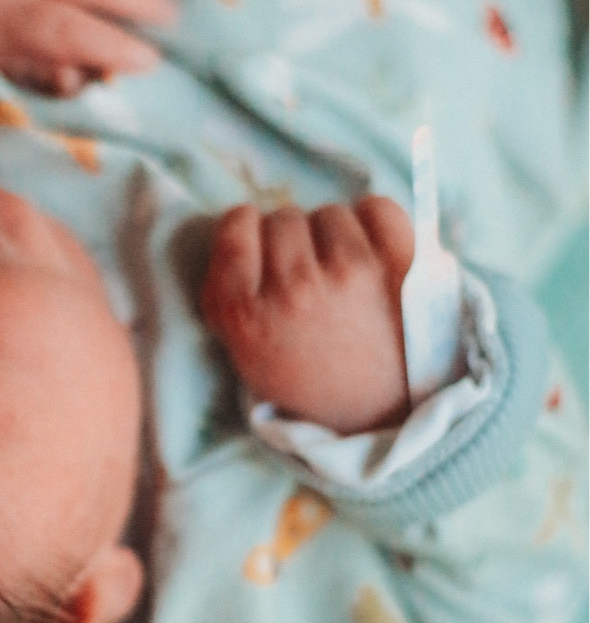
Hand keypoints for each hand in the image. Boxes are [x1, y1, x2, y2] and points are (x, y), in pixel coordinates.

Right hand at [200, 198, 414, 433]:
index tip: (260, 247)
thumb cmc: (306, 378)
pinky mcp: (397, 264)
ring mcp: (348, 272)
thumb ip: (224, 292)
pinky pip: (376, 208)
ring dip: (332, 234)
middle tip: (306, 271)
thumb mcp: (242, 350)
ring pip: (328, 213)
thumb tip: (235, 228)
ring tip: (342, 271)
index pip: (235, 226)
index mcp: (246, 312)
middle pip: (283, 217)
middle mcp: (293, 288)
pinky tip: (370, 253)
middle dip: (292, 239)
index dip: (248, 232)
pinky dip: (373, 223)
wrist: (377, 413)